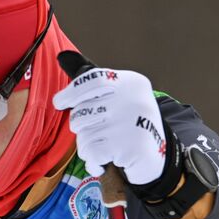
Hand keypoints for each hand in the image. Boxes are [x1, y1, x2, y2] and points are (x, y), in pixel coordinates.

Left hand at [52, 66, 171, 185]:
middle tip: (98, 135)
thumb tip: (62, 56)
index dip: (71, 92)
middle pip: (82, 112)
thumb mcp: (117, 97)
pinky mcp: (129, 146)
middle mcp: (132, 99)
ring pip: (84, 135)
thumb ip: (91, 81)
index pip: (91, 80)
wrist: (159, 159)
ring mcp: (131, 122)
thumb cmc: (131, 126)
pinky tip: (104, 162)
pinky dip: (93, 162)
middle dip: (82, 128)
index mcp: (132, 83)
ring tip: (104, 149)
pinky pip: (91, 152)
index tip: (59, 102)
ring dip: (87, 147)